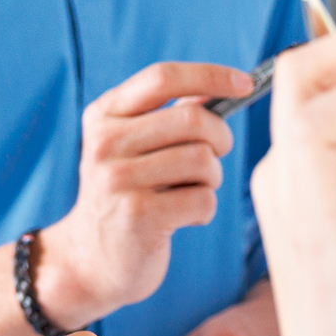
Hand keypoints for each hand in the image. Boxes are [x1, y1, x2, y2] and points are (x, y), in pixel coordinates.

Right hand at [34, 62, 255, 327]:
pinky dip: (204, 210)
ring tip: (192, 191)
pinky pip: (203, 199)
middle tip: (217, 156)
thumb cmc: (126, 195)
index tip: (245, 83)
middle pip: (193, 119)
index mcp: (103, 115)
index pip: (162, 78)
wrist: (90, 260)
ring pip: (202, 160)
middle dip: (220, 138)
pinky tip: (182, 218)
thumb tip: (223, 85)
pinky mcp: (138, 216)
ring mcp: (118, 179)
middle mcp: (104, 142)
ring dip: (211, 178)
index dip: (209, 75)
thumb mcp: (134, 148)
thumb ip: (170, 116)